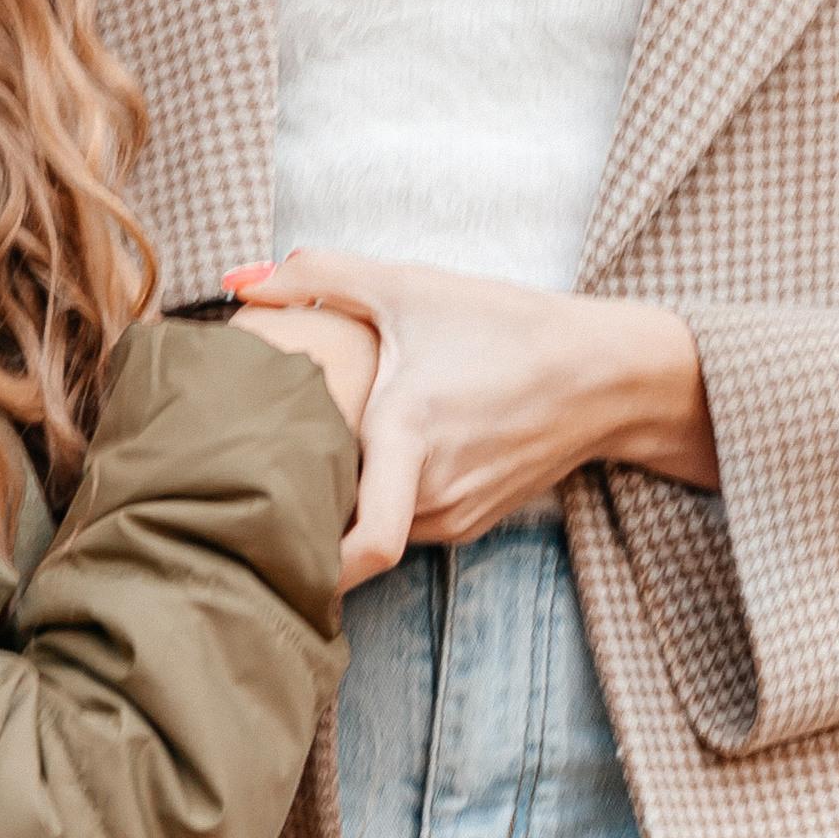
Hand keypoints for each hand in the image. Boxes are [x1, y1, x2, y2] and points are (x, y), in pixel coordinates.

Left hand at [222, 251, 717, 585]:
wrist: (604, 373)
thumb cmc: (506, 325)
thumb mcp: (410, 286)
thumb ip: (317, 275)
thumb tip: (234, 282)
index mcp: (409, 435)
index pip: (364, 547)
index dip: (309, 562)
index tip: (259, 547)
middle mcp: (432, 492)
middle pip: (348, 536)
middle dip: (306, 523)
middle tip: (253, 500)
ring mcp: (456, 515)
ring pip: (377, 531)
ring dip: (345, 511)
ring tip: (310, 470)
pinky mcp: (472, 522)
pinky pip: (408, 525)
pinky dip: (383, 504)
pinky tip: (371, 465)